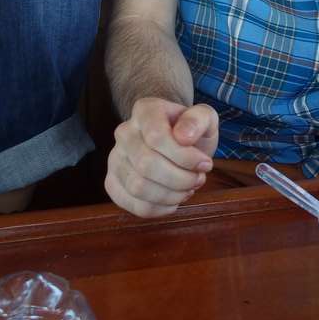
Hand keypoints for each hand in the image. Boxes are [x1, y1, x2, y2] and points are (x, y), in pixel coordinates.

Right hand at [105, 97, 219, 216]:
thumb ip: (199, 119)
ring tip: (187, 188)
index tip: (206, 163)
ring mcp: (115, 159)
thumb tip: (183, 136)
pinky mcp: (113, 183)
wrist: (176, 139)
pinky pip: (133, 205)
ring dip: (171, 195)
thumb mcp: (205, 117)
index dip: (185, 157)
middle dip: (180, 179)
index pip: (157, 137)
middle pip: (146, 165)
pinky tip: (173, 199)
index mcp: (145, 111)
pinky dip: (159, 209)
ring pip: (138, 188)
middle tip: (199, 179)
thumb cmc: (190, 130)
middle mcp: (124, 132)